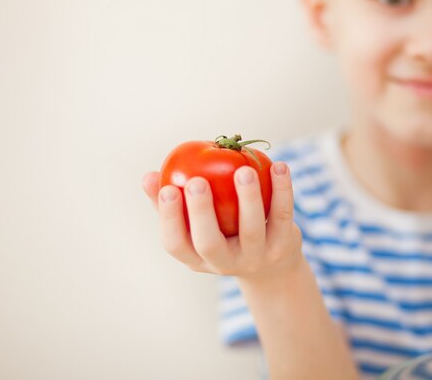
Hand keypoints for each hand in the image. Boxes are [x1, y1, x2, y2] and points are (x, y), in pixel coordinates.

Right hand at [141, 162, 302, 280]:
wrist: (272, 265)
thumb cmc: (224, 234)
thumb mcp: (196, 226)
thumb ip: (172, 203)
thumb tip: (148, 176)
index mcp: (196, 257)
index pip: (175, 244)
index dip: (169, 218)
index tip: (167, 189)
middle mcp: (224, 263)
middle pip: (209, 243)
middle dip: (201, 213)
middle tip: (195, 182)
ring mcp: (256, 257)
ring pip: (251, 229)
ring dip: (248, 198)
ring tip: (243, 170)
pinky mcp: (283, 246)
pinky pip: (282, 215)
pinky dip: (282, 190)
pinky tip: (278, 165)